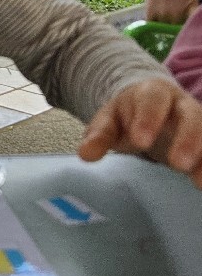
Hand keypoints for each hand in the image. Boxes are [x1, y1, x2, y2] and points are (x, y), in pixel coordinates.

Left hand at [78, 78, 201, 186]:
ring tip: (199, 181)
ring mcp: (197, 121)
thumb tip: (85, 155)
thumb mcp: (109, 121)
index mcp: (152, 93)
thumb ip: (99, 135)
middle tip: (178, 163)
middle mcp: (181, 105)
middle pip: (191, 115)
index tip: (140, 141)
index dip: (149, 118)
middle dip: (187, 138)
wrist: (147, 108)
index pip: (153, 100)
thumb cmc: (127, 116)